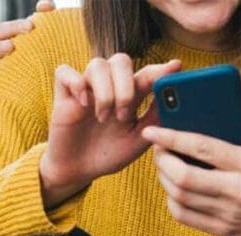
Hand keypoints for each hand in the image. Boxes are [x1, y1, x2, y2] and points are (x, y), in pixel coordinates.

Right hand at [0, 0, 55, 84]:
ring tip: (10, 46)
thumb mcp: (57, 48)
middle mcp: (6, 54)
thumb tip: (45, 5)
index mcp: (17, 43)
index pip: (10, 28)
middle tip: (28, 29)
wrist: (57, 102)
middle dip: (11, 30)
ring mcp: (0, 70)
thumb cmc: (54, 72)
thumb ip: (51, 24)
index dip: (18, 24)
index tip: (33, 25)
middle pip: (0, 35)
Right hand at [39, 56, 181, 207]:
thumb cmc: (109, 153)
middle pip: (121, 61)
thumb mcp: (138, 140)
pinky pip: (65, 72)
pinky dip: (75, 83)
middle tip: (124, 116)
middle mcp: (109, 86)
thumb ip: (155, 121)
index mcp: (130, 96)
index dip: (160, 69)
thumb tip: (175, 102)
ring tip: (104, 117)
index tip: (175, 67)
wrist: (80, 170)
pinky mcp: (64, 94)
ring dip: (105, 91)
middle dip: (126, 87)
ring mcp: (87, 88)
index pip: (146, 74)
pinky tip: (83, 104)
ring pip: (97, 64)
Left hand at [144, 99, 240, 235]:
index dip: (172, 138)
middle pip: (182, 176)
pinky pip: (186, 217)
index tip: (153, 130)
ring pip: (179, 197)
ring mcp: (229, 214)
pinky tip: (176, 190)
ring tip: (165, 166)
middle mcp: (237, 191)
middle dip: (161, 160)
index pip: (202, 148)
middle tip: (158, 149)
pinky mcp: (224, 231)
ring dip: (164, 180)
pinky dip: (173, 202)